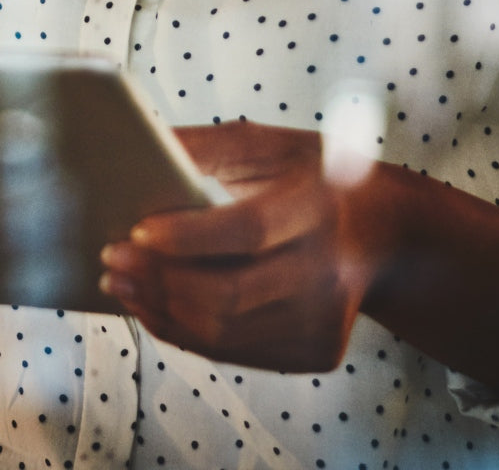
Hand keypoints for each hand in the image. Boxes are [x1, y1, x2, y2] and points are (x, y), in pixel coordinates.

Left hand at [99, 122, 396, 373]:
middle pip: (231, 295)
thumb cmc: (316, 178)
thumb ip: (207, 146)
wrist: (387, 234)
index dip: (187, 235)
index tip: (135, 229)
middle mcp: (328, 271)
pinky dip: (185, 334)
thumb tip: (137, 147)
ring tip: (120, 283)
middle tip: (111, 259)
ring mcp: (325, 321)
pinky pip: (236, 352)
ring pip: (227, 334)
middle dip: (159, 282)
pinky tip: (154, 308)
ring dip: (162, 312)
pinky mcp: (317, 351)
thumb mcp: (272, 144)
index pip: (246, 231)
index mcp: (319, 207)